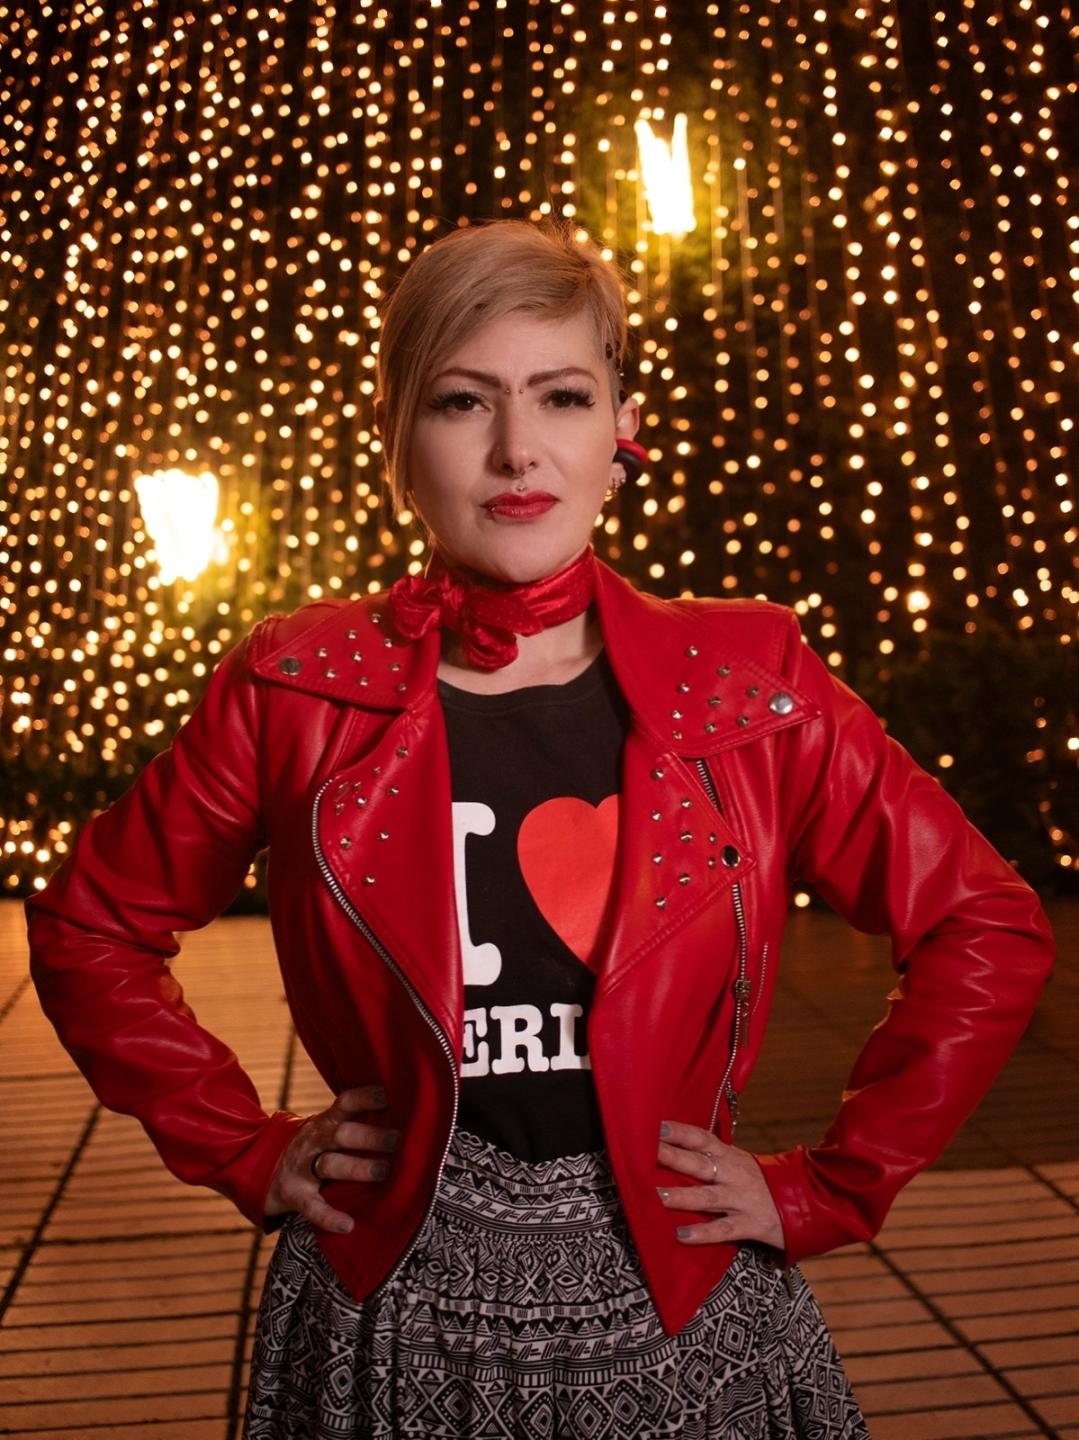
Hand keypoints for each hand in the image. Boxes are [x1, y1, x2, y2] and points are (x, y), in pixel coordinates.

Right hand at [264, 1084, 398, 1234]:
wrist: (259, 1166)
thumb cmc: (313, 1146)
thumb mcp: (327, 1127)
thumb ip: (357, 1122)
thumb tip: (406, 1115)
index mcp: (326, 1121)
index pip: (346, 1102)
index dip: (367, 1098)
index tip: (390, 1096)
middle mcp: (315, 1140)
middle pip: (342, 1134)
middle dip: (370, 1136)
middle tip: (398, 1140)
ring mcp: (303, 1168)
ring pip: (330, 1165)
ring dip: (357, 1168)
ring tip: (384, 1171)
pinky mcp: (295, 1195)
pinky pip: (312, 1207)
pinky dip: (328, 1216)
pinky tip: (347, 1224)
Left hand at [657, 1119, 784, 1249]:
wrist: (810, 1199)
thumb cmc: (765, 1181)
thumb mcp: (741, 1162)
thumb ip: (714, 1158)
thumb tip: (678, 1149)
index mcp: (731, 1157)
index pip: (702, 1139)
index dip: (680, 1132)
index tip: (656, 1127)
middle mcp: (734, 1175)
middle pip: (698, 1164)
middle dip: (672, 1158)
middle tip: (645, 1153)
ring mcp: (742, 1199)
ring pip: (707, 1197)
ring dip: (682, 1196)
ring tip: (657, 1196)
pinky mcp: (752, 1224)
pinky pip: (724, 1229)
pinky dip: (703, 1233)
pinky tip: (682, 1235)